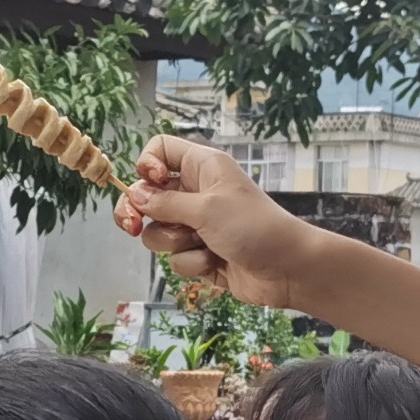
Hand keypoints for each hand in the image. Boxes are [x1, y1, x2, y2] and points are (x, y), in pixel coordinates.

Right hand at [121, 138, 313, 308]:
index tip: (149, 183)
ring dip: (174, 242)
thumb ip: (165, 202)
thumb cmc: (255, 228)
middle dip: (138, 212)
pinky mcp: (199, 253)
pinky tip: (215, 262)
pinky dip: (192, 263)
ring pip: (157, 231)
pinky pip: (175, 257)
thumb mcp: (206, 208)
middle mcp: (195, 191)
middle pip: (147, 195)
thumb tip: (134, 196)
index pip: (160, 150)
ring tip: (201, 244)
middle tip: (132, 225)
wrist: (287, 269)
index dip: (147, 165)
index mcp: (201, 167)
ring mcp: (196, 224)